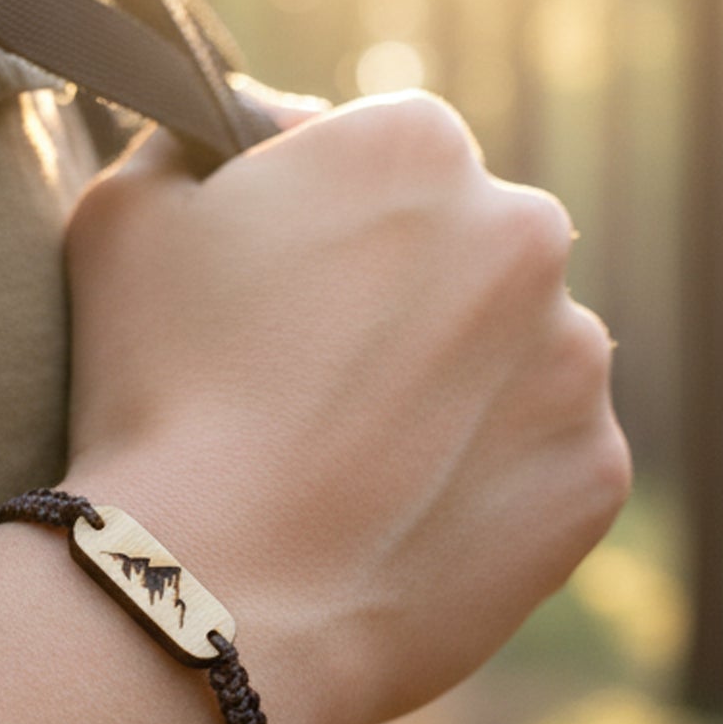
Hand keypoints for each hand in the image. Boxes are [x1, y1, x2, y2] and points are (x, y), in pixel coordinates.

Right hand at [63, 92, 629, 723]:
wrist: (214, 595)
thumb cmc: (154, 399)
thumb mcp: (126, 220)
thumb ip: (193, 141)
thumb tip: (255, 129)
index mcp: (414, 145)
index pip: (388, 160)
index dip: (329, 228)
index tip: (285, 297)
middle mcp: (526, 230)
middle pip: (469, 253)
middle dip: (409, 302)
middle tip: (321, 389)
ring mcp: (575, 358)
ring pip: (520, 355)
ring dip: (460, 389)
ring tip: (363, 465)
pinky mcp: (596, 472)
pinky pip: (546, 459)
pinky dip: (491, 481)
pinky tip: (406, 519)